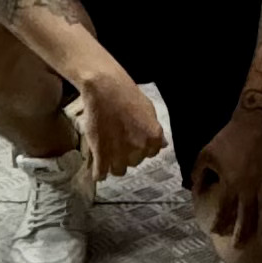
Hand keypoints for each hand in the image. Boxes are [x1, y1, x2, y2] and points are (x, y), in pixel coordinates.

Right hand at [71, 64, 166, 182]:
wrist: (104, 88)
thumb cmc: (128, 95)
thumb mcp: (149, 110)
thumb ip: (156, 131)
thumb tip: (163, 145)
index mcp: (153, 138)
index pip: (151, 154)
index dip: (141, 148)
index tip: (132, 141)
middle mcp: (139, 149)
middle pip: (134, 162)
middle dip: (127, 154)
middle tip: (118, 142)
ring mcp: (119, 153)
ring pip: (118, 170)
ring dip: (113, 164)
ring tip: (107, 154)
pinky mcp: (101, 154)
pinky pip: (100, 174)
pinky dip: (98, 174)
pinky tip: (97, 171)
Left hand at [194, 97, 261, 252]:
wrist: (253, 123)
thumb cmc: (227, 138)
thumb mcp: (205, 154)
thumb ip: (199, 174)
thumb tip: (196, 190)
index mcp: (230, 185)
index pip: (224, 210)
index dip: (220, 223)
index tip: (216, 232)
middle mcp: (247, 188)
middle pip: (245, 217)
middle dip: (241, 233)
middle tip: (239, 247)